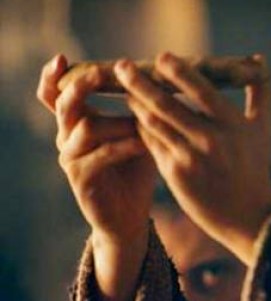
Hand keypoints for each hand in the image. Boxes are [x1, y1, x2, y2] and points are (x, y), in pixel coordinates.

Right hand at [37, 54, 157, 300]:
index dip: (54, 77)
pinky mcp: (81, 180)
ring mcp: (70, 160)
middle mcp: (67, 138)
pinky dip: (122, 146)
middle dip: (81, 87)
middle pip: (64, 105)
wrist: (130, 218)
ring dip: (115, 121)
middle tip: (100, 74)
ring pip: (84, 129)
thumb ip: (139, 110)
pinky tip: (142, 143)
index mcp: (76, 124)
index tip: (61, 57)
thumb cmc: (135, 171)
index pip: (56, 95)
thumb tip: (162, 78)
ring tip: (141, 118)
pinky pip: (98, 156)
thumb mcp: (137, 135)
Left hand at [115, 52, 270, 264]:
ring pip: (153, 123)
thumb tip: (259, 59)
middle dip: (140, 82)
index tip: (162, 58)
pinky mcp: (175, 174)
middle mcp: (211, 139)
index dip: (178, 71)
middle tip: (122, 66)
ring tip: (127, 92)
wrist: (247, 216)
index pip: (200, 89)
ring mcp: (190, 158)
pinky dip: (142, 129)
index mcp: (232, 124)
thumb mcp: (261, 130)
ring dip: (136, 104)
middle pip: (166, 103)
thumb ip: (260, 92)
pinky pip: (151, 144)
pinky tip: (136, 119)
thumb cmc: (254, 167)